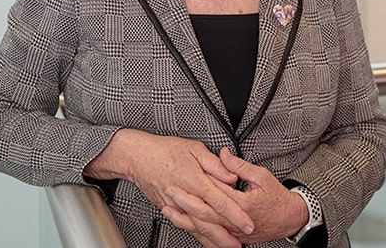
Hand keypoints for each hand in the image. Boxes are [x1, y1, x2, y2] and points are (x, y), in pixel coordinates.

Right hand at [85, 129, 253, 235]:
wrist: (138, 157)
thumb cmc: (165, 150)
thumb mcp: (194, 148)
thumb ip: (215, 164)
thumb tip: (232, 176)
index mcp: (195, 181)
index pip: (220, 202)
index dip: (235, 215)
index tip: (248, 224)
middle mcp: (186, 197)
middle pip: (209, 222)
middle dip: (226, 236)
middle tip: (240, 244)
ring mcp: (176, 206)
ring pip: (197, 228)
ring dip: (212, 240)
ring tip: (226, 247)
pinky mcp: (169, 209)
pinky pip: (186, 226)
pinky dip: (197, 236)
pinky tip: (206, 241)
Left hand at [163, 148, 307, 244]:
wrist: (289, 219)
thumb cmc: (277, 198)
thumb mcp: (262, 176)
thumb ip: (240, 166)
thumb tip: (224, 155)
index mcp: (244, 204)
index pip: (217, 194)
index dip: (197, 186)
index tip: (182, 178)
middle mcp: (237, 222)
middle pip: (205, 213)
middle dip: (185, 203)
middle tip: (169, 193)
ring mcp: (234, 232)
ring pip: (205, 228)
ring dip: (185, 219)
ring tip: (169, 210)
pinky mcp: (232, 237)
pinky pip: (210, 236)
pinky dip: (195, 230)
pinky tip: (183, 223)